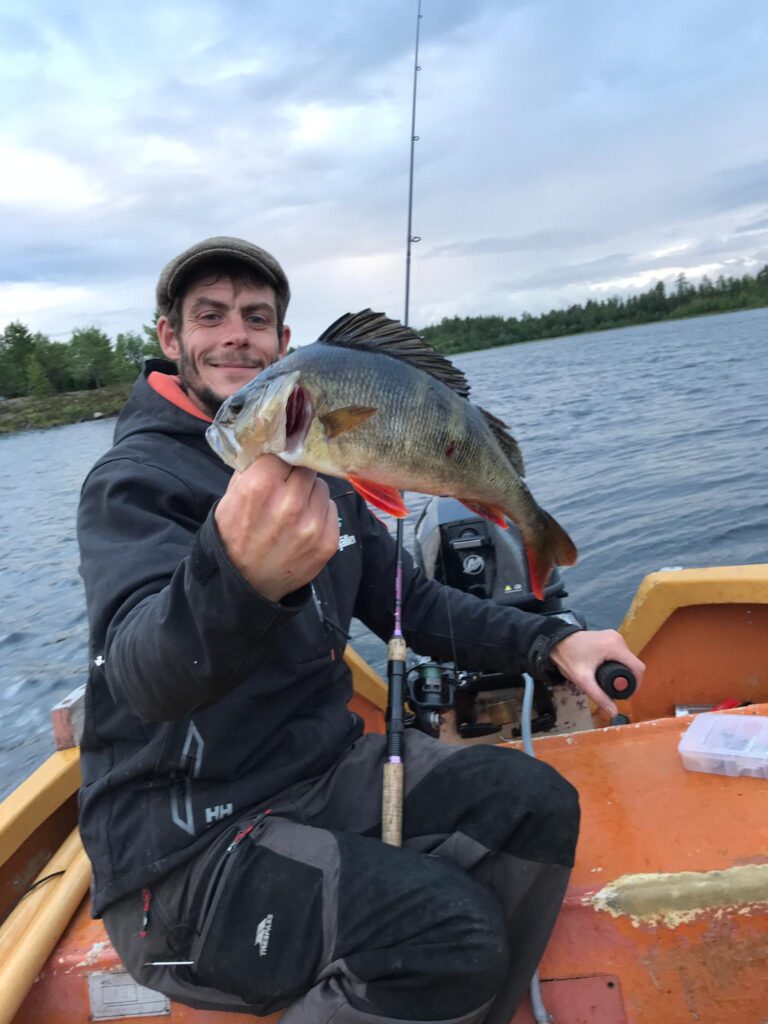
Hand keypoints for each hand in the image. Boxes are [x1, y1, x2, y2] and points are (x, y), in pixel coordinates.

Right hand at [215, 455, 339, 601]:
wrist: (244, 584)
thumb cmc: (234, 536)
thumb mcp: (230, 497)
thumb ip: (252, 467)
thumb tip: (273, 442)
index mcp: (260, 487)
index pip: (284, 452)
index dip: (280, 458)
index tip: (278, 465)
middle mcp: (289, 504)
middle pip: (306, 467)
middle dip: (296, 474)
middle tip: (287, 486)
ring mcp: (312, 525)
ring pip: (322, 486)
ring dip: (310, 492)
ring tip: (295, 507)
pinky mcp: (328, 542)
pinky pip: (332, 508)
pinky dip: (320, 512)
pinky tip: (304, 524)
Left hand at [549, 629, 644, 717]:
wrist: (555, 641)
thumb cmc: (568, 658)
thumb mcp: (583, 680)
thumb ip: (599, 696)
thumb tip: (614, 712)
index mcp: (615, 647)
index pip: (637, 668)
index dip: (636, 684)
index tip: (626, 694)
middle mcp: (618, 639)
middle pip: (632, 664)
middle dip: (626, 678)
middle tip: (614, 690)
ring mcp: (614, 636)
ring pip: (627, 659)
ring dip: (622, 671)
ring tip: (609, 681)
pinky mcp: (609, 637)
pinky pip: (620, 653)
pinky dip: (617, 663)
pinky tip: (607, 671)